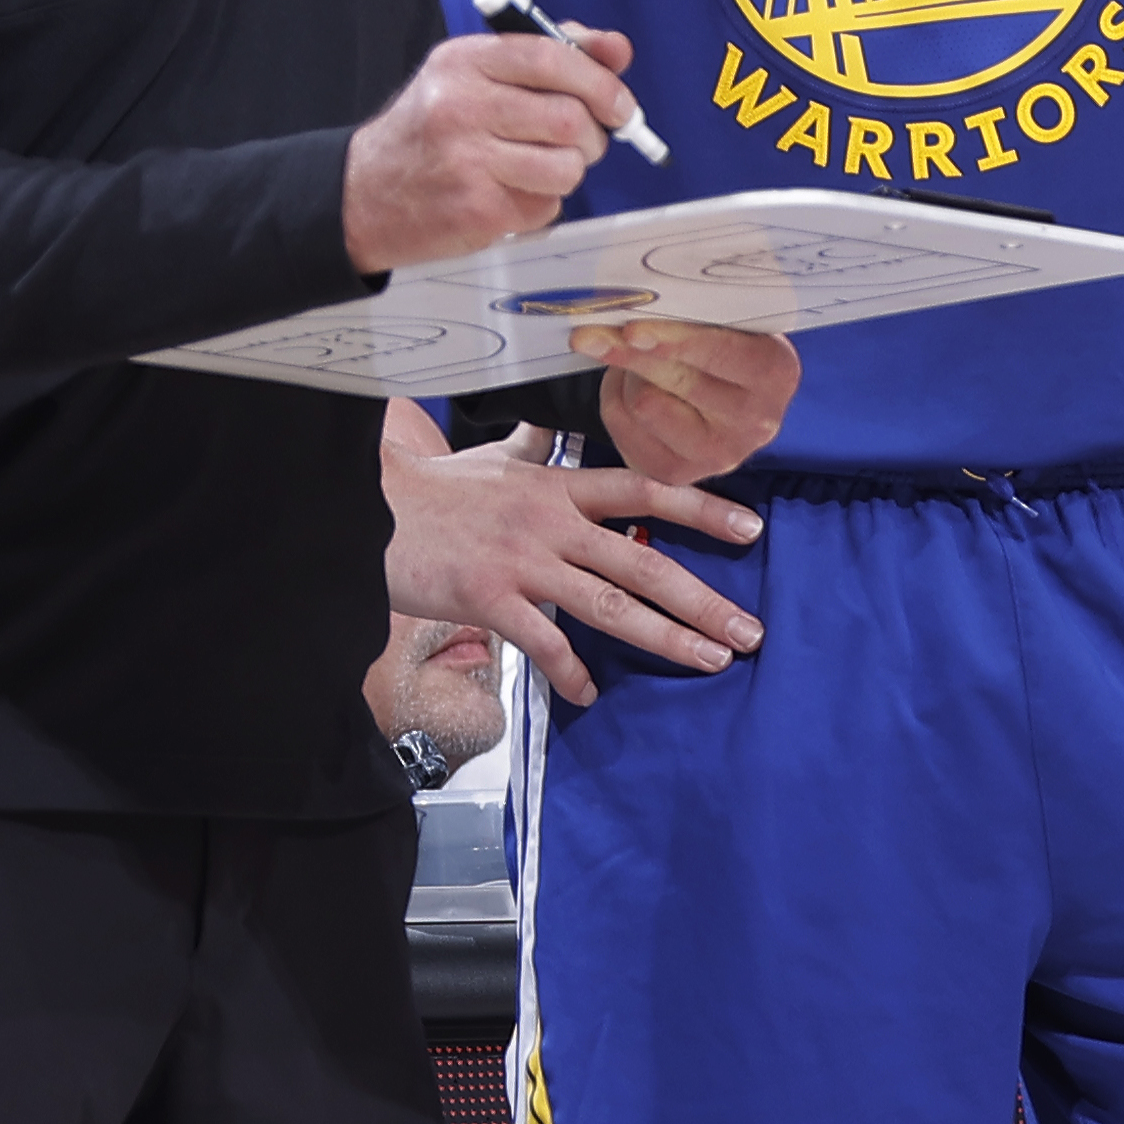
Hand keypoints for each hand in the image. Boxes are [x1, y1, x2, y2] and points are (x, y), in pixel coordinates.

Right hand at [342, 26, 637, 269]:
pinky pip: (546, 206)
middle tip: (579, 142)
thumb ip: (548, 56)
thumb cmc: (430, 132)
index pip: (551, 57)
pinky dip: (541, 204)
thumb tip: (618, 49)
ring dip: (567, 172)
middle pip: (569, 117)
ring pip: (566, 167)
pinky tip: (507, 194)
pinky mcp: (476, 210)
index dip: (600, 81)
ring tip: (538, 169)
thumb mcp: (473, 76)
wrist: (361, 196)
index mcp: (464, 61)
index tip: (620, 104)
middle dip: (591, 135)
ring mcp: (467, 161)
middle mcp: (461, 106)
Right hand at [384, 431, 767, 706]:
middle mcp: (553, 522)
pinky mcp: (490, 597)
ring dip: (666, 636)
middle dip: (703, 599)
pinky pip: (544, 642)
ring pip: (610, 605)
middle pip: (644, 561)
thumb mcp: (495, 459)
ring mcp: (524, 561)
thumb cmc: (434, 489)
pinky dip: (571, 671)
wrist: (372, 508)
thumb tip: (547, 429)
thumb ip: (532, 450)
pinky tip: (591, 693)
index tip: (751, 529)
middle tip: (748, 631)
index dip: (702, 508)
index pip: (646, 491)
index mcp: (560, 486)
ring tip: (709, 660)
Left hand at [572, 318, 794, 486]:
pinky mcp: (678, 473)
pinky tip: (629, 386)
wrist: (735, 392)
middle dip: (629, 352)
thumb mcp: (733, 319)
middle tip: (588, 333)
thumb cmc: (728, 341)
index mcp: (776, 374)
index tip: (633, 329)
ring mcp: (718, 456)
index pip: (721, 353)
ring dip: (626, 373)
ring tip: (634, 357)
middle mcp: (755, 422)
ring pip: (643, 404)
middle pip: (675, 380)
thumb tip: (641, 301)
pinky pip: (623, 428)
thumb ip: (701, 311)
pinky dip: (615, 399)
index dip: (675, 339)